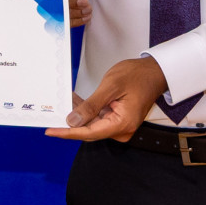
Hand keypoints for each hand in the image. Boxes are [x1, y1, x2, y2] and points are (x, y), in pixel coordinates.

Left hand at [45, 56, 168, 141]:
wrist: (154, 71)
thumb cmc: (137, 76)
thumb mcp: (110, 87)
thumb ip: (91, 106)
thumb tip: (73, 122)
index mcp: (122, 123)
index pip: (89, 133)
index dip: (67, 133)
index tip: (51, 131)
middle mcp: (122, 129)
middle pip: (90, 131)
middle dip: (70, 123)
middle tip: (51, 114)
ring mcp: (120, 125)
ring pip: (92, 125)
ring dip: (78, 115)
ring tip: (62, 103)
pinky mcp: (118, 119)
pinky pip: (98, 119)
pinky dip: (87, 111)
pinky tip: (75, 102)